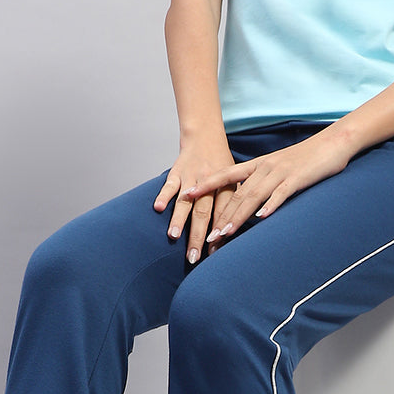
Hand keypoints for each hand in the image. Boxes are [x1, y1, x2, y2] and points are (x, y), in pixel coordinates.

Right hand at [153, 136, 238, 264]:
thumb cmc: (222, 165)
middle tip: (193, 256)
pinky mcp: (177, 171)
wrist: (206, 136)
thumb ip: (233, 204)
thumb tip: (229, 236)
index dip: (219, 234)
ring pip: (186, 201)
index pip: (223, 214)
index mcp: (226, 187)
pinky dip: (164, 195)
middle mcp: (209, 183)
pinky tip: (158, 208)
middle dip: (198, 236)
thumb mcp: (235, 181)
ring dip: (180, 219)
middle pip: (204, 212)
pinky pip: (170, 184)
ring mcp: (192, 177)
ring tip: (174, 236)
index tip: (214, 254)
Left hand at [183, 130, 352, 247]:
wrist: (334, 142)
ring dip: (238, 216)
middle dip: (221, 216)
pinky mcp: (298, 178)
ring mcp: (281, 172)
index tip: (187, 196)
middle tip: (208, 237)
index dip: (206, 186)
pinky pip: (281, 193)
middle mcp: (265, 167)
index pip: (226, 175)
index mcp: (259, 164)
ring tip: (225, 234)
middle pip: (237, 194)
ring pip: (253, 196)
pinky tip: (261, 219)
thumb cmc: (307, 158)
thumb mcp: (280, 168)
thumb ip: (264, 181)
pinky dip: (270, 206)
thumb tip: (251, 200)